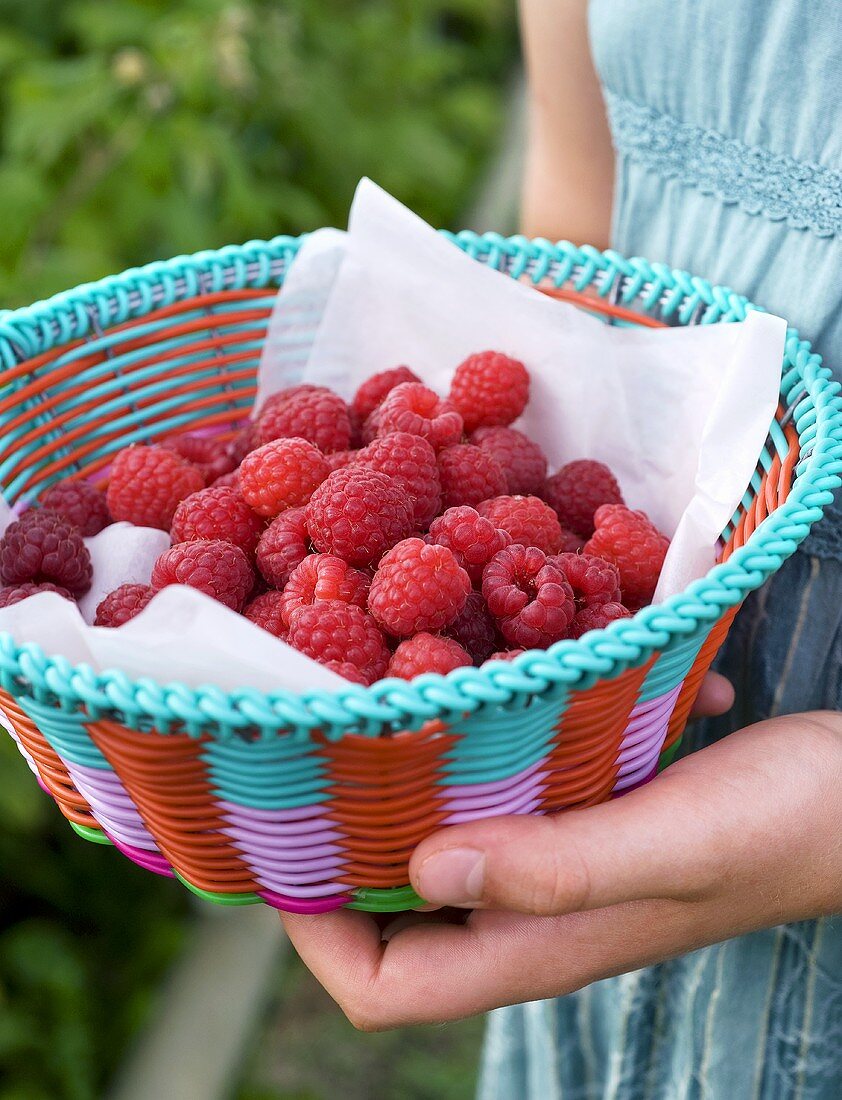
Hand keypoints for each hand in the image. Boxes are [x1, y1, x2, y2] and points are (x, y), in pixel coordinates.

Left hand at [281, 695, 841, 1031]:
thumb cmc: (779, 827)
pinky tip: (472, 680)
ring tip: (359, 706)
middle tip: (303, 751)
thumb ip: (553, 867)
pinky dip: (468, 749)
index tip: (278, 838)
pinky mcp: (581, 811)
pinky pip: (498, 791)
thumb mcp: (666, 844)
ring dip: (394, 785)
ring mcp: (555, 861)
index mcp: (534, 944)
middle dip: (334, 842)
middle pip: (391, 911)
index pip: (379, 985)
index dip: (310, 929)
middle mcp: (530, 912)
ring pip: (438, 841)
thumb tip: (422, 872)